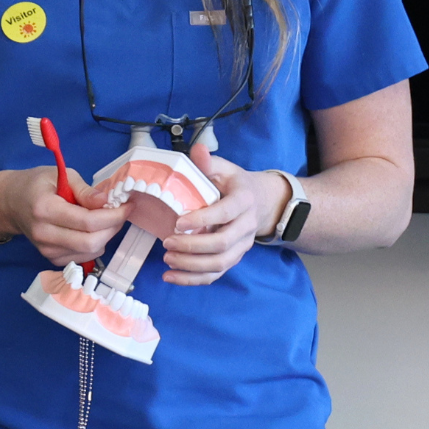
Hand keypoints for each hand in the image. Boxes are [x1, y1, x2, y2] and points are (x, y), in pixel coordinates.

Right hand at [0, 166, 128, 266]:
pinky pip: (83, 257)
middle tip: (121, 212)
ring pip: (89, 252)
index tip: (128, 205)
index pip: (87, 222)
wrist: (10, 203)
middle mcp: (44, 234)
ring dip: (107, 236)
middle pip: (91, 242)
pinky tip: (93, 230)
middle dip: (113, 227)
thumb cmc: (37, 185)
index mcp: (45, 209)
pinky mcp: (51, 258)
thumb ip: (85, 190)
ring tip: (107, 219)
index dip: (114, 216)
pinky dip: (96, 244)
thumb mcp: (62, 175)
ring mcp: (46, 250)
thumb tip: (107, 201)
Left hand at [157, 144, 293, 285]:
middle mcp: (247, 225)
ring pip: (220, 263)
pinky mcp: (235, 257)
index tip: (177, 222)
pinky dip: (193, 279)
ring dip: (191, 265)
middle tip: (166, 243)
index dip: (202, 220)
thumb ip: (209, 162)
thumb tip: (198, 149)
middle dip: (192, 246)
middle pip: (222, 243)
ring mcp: (242, 244)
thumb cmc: (235, 185)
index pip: (225, 213)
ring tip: (167, 259)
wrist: (262, 202)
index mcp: (244, 200)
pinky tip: (171, 276)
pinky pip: (216, 274)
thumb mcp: (224, 169)